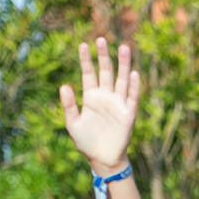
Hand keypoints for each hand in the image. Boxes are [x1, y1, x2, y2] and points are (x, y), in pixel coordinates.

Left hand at [61, 38, 140, 175]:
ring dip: (123, 64)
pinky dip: (134, 86)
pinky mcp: (128, 113)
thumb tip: (63, 86)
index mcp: (90, 96)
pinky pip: (132, 97)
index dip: (86, 60)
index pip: (88, 73)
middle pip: (105, 71)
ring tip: (123, 47)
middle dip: (103, 56)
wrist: (102, 158)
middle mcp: (105, 96)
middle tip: (101, 39)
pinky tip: (133, 73)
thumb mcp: (73, 124)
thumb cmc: (85, 141)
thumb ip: (69, 105)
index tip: (82, 45)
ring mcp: (118, 103)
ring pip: (121, 79)